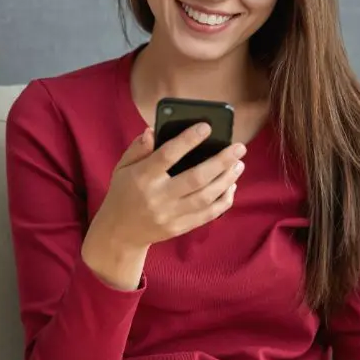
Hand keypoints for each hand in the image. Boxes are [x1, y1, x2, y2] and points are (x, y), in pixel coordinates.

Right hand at [93, 123, 246, 250]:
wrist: (119, 232)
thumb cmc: (124, 192)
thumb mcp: (122, 167)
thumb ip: (138, 149)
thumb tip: (153, 131)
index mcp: (142, 177)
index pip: (167, 155)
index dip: (188, 140)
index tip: (206, 127)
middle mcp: (158, 197)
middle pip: (196, 178)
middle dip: (221, 161)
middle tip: (239, 147)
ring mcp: (170, 215)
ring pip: (206, 197)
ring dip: (226, 179)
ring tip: (239, 164)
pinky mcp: (179, 228)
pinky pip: (207, 215)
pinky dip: (223, 200)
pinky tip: (231, 186)